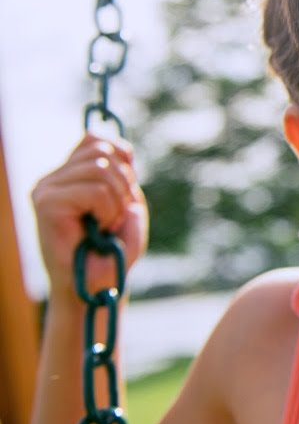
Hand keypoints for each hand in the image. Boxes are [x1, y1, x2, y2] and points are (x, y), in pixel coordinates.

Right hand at [31, 134, 148, 303]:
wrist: (99, 285)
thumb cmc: (113, 249)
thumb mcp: (127, 202)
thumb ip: (121, 171)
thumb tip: (114, 143)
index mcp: (70, 174)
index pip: (96, 139)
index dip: (122, 156)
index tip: (126, 189)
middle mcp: (53, 178)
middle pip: (102, 150)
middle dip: (124, 183)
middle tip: (117, 214)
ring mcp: (46, 190)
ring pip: (100, 169)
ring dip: (116, 201)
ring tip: (106, 224)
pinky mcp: (45, 204)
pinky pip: (94, 190)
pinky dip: (108, 211)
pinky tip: (98, 229)